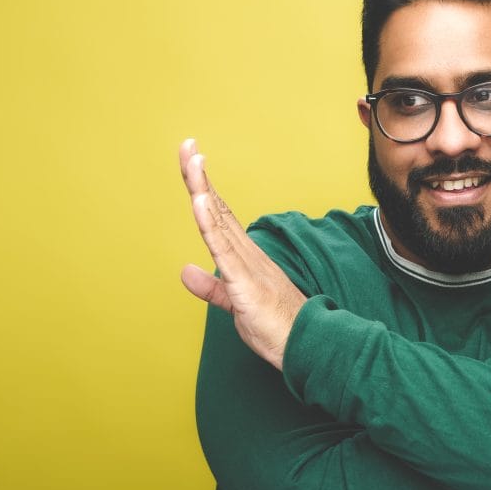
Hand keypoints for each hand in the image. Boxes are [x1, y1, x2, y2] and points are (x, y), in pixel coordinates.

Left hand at [179, 138, 305, 369]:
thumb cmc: (276, 326)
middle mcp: (246, 252)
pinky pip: (223, 249)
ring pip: (219, 221)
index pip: (218, 215)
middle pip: (216, 208)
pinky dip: (209, 224)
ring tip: (193, 159)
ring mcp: (246, 264)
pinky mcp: (245, 281)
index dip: (204, 188)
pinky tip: (200, 201)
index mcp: (243, 256)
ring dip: (204, 189)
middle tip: (187, 145)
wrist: (305, 344)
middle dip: (199, 176)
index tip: (193, 160)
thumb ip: (211, 286)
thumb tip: (185, 271)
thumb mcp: (233, 303)